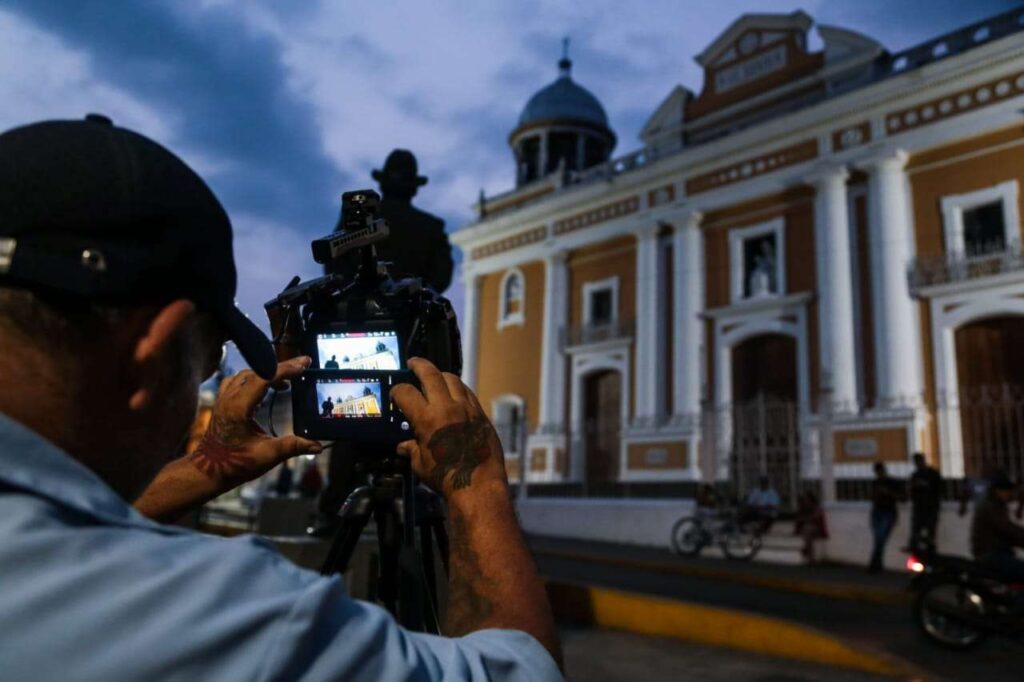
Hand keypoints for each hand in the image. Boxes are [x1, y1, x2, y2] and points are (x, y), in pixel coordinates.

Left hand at [189, 356, 321, 487]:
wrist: (208, 471)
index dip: (286, 369)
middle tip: (302, 367)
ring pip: (247, 374)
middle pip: (257, 372)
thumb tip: (317, 446)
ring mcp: (223, 400)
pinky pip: (239, 382)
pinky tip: (267, 389)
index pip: (264, 377)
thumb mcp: (267, 456)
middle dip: (281, 368)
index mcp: (238, 408)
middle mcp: (229, 399)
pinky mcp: (223, 404)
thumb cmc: (233, 465)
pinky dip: (255, 380)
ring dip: (268, 373)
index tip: (304, 364)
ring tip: (287, 380)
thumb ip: (293, 447)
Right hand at [390, 357, 506, 496]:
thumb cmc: (446, 477)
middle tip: (413, 363)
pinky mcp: (481, 413)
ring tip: (435, 376)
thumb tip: (403, 446)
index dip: (397, 390)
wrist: (478, 483)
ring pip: (453, 379)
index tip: (395, 393)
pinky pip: (468, 392)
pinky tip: (455, 392)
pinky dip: (458, 388)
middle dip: (419, 365)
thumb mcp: (421, 465)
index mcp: (427, 418)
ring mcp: (466, 408)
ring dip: (441, 374)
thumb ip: (412, 450)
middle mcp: (446, 407)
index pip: (406, 392)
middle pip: (431, 374)